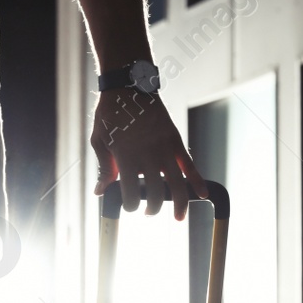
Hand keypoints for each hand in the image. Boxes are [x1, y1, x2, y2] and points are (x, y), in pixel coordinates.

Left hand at [91, 89, 207, 219]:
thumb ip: (103, 168)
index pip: (131, 195)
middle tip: (147, 211)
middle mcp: (147, 156)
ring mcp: (164, 149)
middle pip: (155, 195)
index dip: (129, 205)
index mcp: (126, 157)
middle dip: (152, 209)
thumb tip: (101, 192)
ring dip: (179, 204)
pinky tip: (203, 195)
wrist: (129, 85)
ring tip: (179, 218)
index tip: (128, 204)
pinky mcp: (175, 141)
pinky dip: (197, 181)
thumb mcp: (99, 140)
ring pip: (176, 185)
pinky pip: (189, 165)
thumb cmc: (111, 113)